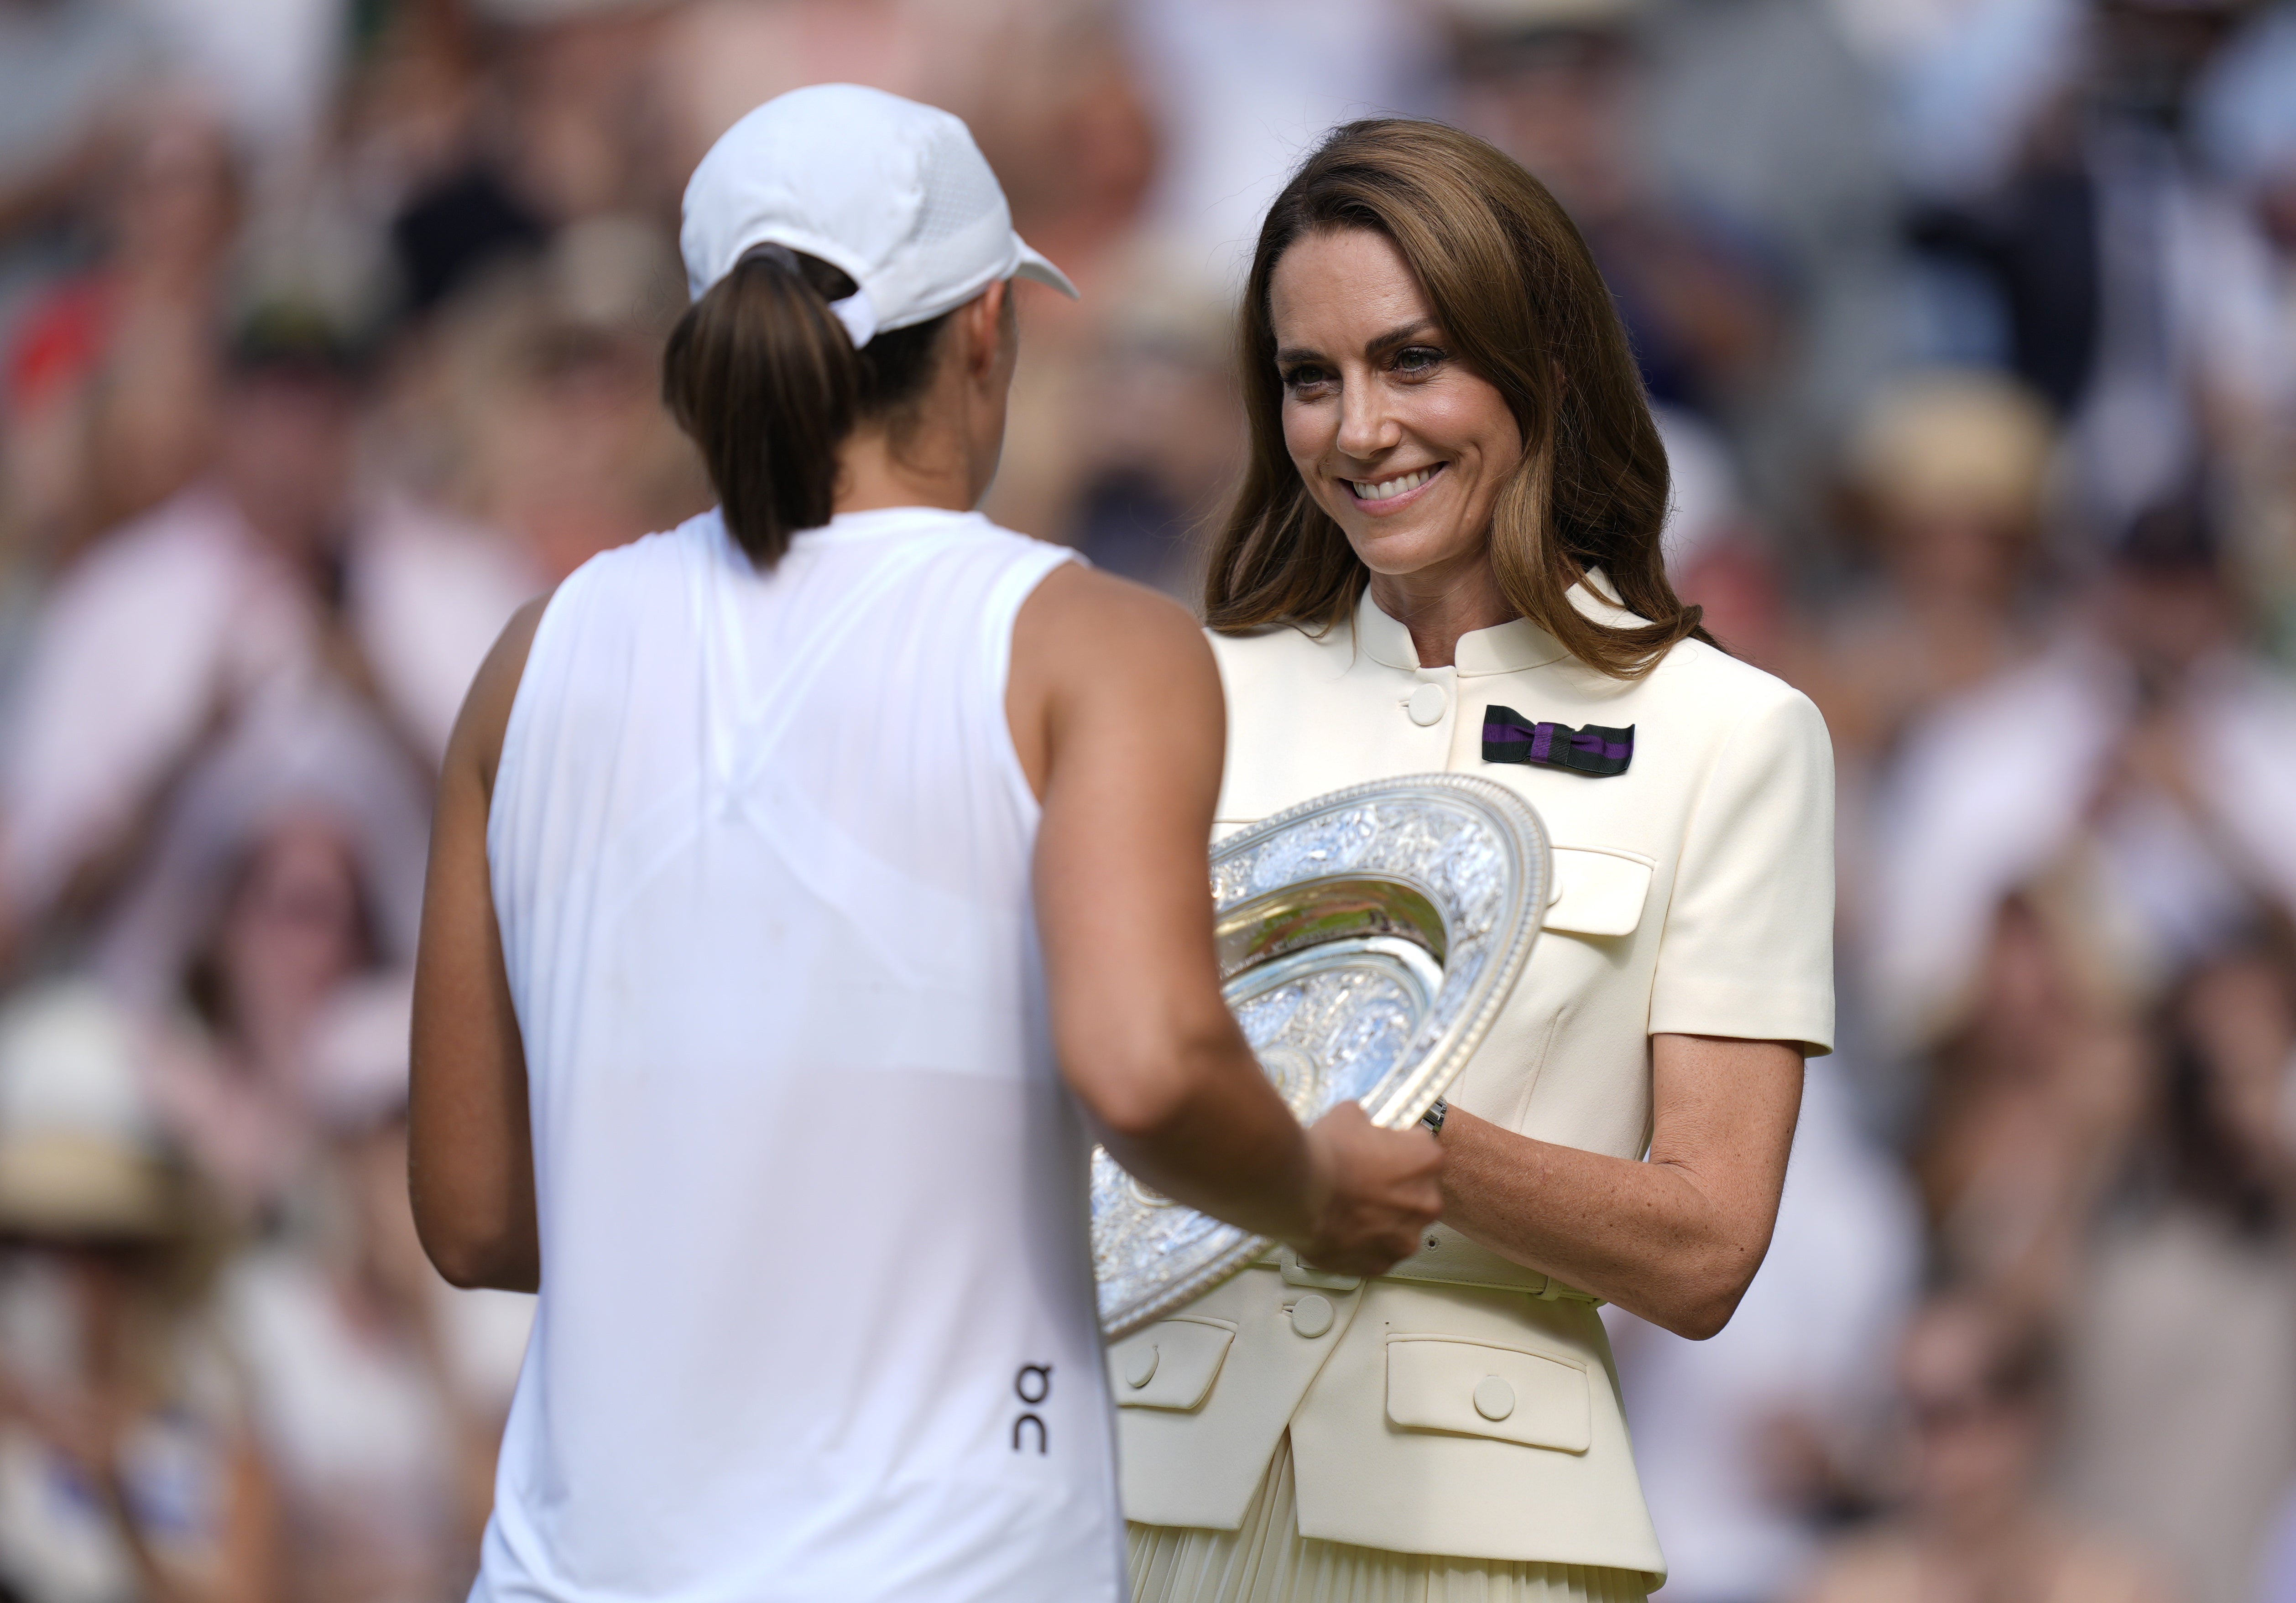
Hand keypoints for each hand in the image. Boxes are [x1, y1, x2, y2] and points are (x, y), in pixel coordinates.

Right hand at [1288, 1102, 1442, 1276]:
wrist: (1298, 1191)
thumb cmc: (1326, 1155)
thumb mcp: (1349, 1115)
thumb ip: (1367, 1124)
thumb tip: (1360, 1125)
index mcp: (1427, 1161)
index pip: (1422, 1153)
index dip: (1397, 1151)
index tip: (1379, 1153)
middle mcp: (1426, 1203)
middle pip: (1415, 1194)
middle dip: (1394, 1189)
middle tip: (1362, 1182)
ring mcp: (1404, 1239)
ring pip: (1398, 1227)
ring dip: (1380, 1219)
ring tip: (1348, 1208)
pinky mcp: (1380, 1265)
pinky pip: (1376, 1252)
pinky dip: (1362, 1244)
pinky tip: (1340, 1228)